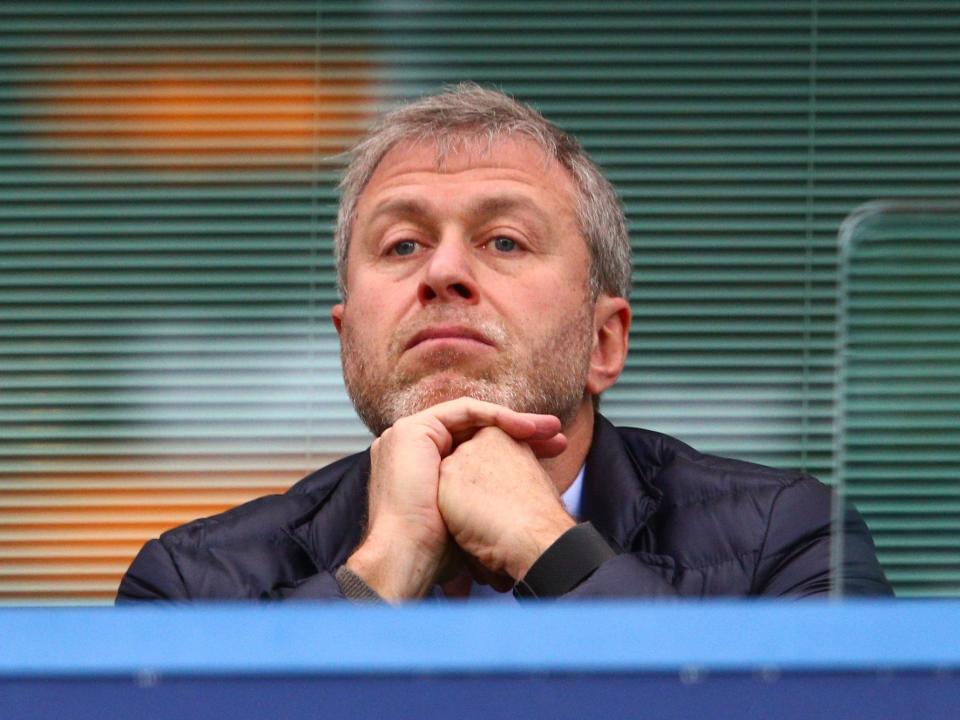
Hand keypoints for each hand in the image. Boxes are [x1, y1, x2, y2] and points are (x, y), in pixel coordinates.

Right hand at [346, 398, 563, 600]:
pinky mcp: (412, 429)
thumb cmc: (438, 550)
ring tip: (550, 430)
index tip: (550, 456)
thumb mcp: (467, 519)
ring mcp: (410, 437)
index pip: (477, 449)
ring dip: (516, 421)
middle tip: (557, 439)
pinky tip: (526, 428)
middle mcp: (417, 450)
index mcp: (426, 470)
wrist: (410, 554)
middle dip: (522, 433)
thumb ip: (482, 501)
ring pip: (473, 419)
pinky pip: (464, 411)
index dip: (516, 449)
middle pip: (478, 431)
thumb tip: (511, 518)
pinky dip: (497, 416)